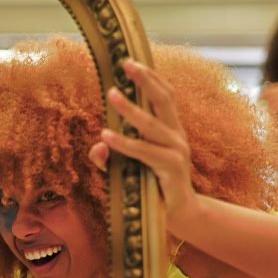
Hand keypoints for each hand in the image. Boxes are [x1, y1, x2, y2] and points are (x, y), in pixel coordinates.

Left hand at [89, 58, 197, 225]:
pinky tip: (107, 135)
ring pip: (152, 124)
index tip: (130, 60)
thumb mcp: (128, 170)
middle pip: (164, 100)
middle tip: (125, 63)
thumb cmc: (153, 190)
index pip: (165, 96)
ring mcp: (177, 151)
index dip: (150, 77)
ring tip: (111, 93)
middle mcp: (177, 136)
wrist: (180, 217)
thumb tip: (98, 145)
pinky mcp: (172, 168)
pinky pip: (145, 152)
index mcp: (171, 130)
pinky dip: (125, 143)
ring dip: (130, 108)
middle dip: (145, 80)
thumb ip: (111, 158)